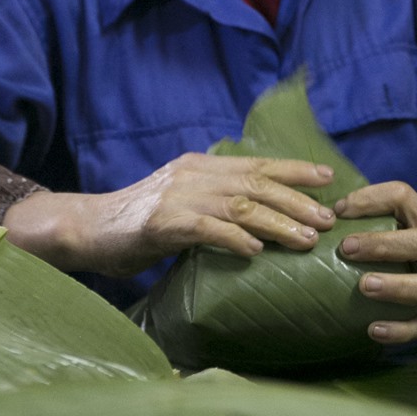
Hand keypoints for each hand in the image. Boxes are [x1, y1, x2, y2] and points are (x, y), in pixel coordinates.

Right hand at [3, 154, 335, 276]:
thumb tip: (261, 221)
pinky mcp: (161, 224)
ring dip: (277, 223)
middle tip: (328, 219)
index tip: (329, 179)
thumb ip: (215, 204)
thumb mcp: (182, 203)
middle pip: (256, 184)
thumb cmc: (138, 223)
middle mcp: (193, 175)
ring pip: (239, 206)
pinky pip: (206, 229)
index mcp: (200, 166)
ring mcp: (177, 198)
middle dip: (296, 200)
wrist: (87, 228)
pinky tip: (255, 251)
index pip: (257, 164)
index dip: (294, 170)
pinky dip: (234, 239)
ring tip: (306, 239)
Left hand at [334, 181, 416, 344]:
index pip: (402, 198)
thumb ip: (381, 211)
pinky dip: (400, 331)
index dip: (370, 199)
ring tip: (364, 287)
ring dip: (395, 287)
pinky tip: (373, 330)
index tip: (340, 209)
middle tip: (347, 247)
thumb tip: (328, 213)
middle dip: (382, 245)